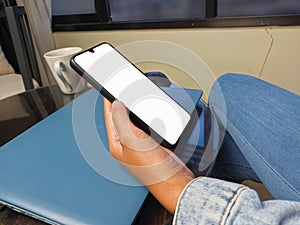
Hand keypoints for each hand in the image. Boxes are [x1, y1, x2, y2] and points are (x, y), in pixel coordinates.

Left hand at [103, 98, 194, 212]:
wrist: (175, 180)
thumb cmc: (154, 170)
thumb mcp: (133, 141)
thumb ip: (122, 121)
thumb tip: (116, 105)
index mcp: (117, 144)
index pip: (110, 117)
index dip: (109, 101)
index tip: (108, 88)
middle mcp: (126, 143)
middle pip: (120, 118)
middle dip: (120, 103)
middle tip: (118, 90)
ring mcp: (139, 143)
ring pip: (133, 120)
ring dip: (132, 109)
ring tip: (129, 97)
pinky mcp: (151, 143)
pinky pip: (145, 125)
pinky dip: (145, 116)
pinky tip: (145, 111)